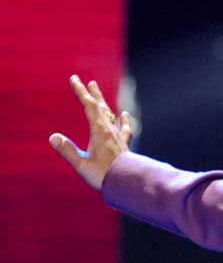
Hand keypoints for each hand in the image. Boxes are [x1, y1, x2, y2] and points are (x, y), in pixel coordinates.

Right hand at [49, 75, 133, 189]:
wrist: (128, 183)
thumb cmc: (103, 175)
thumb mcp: (81, 165)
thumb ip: (67, 150)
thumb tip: (53, 137)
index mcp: (100, 131)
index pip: (89, 106)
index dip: (81, 92)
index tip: (74, 79)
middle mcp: (111, 130)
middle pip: (101, 107)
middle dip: (92, 94)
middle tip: (88, 82)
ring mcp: (119, 136)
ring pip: (111, 115)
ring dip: (104, 103)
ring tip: (99, 94)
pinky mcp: (124, 144)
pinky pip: (124, 128)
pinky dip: (123, 120)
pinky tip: (125, 115)